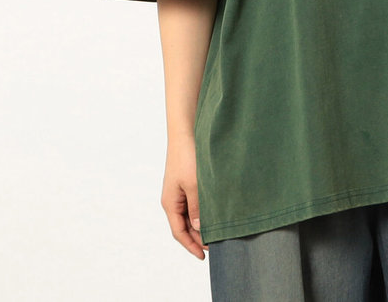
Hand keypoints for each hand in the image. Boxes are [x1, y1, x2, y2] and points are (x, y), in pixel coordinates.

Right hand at [161, 133, 208, 258]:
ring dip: (202, 224)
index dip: (191, 246)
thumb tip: (200, 229)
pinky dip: (203, 211)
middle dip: (198, 237)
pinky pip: (194, 202)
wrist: (186, 130)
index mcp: (170, 203)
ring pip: (191, 214)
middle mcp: (173, 199)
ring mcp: (180, 190)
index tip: (204, 256)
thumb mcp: (194, 185)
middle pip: (185, 226)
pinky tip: (215, 212)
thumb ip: (198, 208)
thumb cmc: (187, 156)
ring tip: (218, 231)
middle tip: (217, 244)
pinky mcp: (187, 181)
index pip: (179, 232)